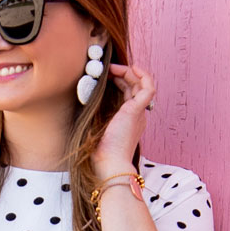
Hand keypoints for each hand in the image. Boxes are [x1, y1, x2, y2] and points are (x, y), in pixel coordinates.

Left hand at [92, 63, 155, 180]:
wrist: (109, 164)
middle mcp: (136, 116)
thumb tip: (81, 99)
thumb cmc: (99, 152)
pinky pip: (148, 88)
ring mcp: (138, 113)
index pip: (128, 94)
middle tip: (108, 68)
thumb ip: (92, 115)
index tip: (106, 75)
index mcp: (128, 120)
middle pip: (135, 87)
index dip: (119, 81)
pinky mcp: (137, 111)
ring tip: (114, 67)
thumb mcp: (94, 128)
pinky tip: (132, 68)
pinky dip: (143, 76)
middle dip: (123, 74)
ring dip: (129, 72)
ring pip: (141, 85)